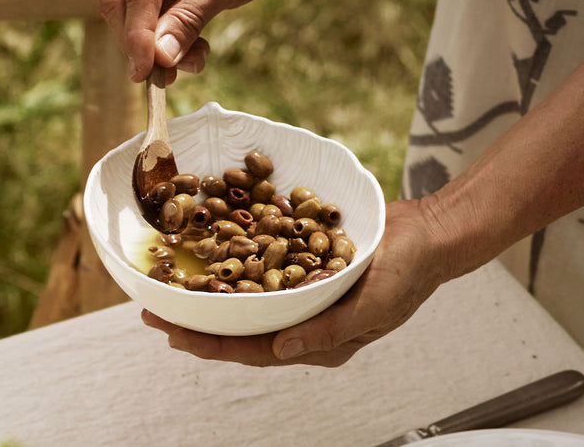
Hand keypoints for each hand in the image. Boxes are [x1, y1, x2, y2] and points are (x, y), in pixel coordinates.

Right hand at [101, 0, 289, 81]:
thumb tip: (159, 57)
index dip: (138, 36)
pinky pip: (143, 8)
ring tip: (195, 60)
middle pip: (120, 0)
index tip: (146, 73)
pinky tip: (192, 46)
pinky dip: (162, 32)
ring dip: (154, 43)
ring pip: (127, 9)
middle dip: (142, 44)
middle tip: (170, 78)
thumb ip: (193, 16)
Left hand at [141, 199, 447, 366]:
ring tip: (177, 282)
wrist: (429, 233)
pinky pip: (270, 264)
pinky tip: (219, 246)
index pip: (255, 350)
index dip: (211, 344)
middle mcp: (309, 320)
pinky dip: (243, 257)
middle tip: (154, 308)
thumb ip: (328, 331)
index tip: (171, 333)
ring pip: (252, 296)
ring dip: (215, 288)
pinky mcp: (312, 262)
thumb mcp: (374, 307)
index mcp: (321, 342)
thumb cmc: (409, 273)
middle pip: (244, 327)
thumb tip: (279, 349)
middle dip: (199, 321)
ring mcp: (310, 291)